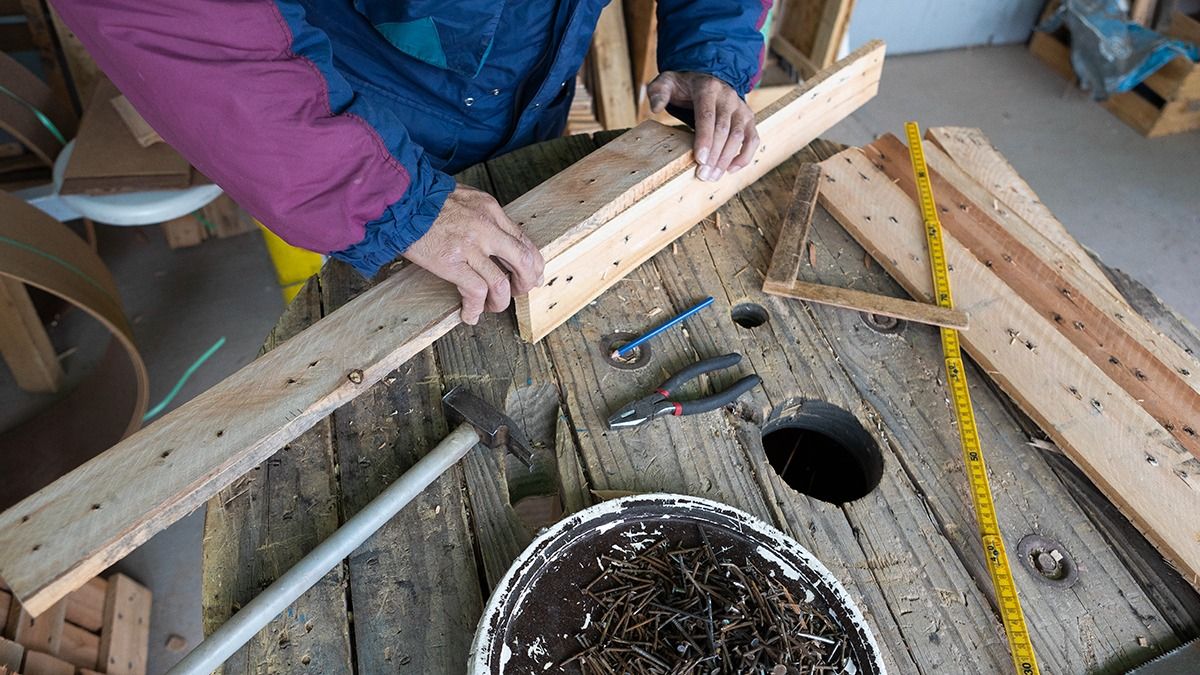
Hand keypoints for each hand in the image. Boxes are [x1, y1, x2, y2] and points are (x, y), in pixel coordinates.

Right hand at [403, 184, 544, 324]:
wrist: (399, 200)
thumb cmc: (425, 199)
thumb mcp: (464, 197)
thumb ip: (482, 215)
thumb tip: (495, 238)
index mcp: (490, 210)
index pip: (523, 240)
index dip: (532, 264)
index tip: (531, 275)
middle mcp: (486, 227)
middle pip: (523, 261)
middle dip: (526, 283)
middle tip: (519, 293)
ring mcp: (470, 246)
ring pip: (501, 283)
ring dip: (500, 302)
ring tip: (491, 307)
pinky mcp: (451, 262)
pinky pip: (474, 292)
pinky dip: (475, 308)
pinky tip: (469, 314)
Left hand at [647, 71, 759, 182]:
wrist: (708, 78)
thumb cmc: (685, 86)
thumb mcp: (668, 82)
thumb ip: (659, 92)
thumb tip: (655, 108)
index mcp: (708, 88)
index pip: (707, 115)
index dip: (705, 138)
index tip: (699, 159)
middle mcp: (728, 97)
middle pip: (724, 129)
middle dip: (714, 155)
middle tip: (703, 175)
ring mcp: (741, 109)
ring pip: (739, 136)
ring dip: (727, 159)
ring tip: (712, 176)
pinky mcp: (748, 119)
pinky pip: (752, 140)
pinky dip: (744, 156)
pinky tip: (730, 170)